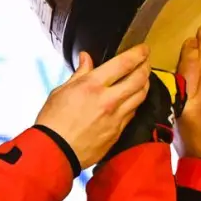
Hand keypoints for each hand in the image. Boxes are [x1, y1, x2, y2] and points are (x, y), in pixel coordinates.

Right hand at [35, 45, 152, 169]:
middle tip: (147, 60)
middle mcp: (108, 100)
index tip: (143, 49)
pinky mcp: (118, 132)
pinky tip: (133, 98)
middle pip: (139, 79)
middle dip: (147, 66)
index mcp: (92, 86)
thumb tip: (86, 58)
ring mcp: (116, 118)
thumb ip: (79, 73)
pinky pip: (133, 113)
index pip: (124, 63)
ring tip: (144, 77)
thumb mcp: (61, 91)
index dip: (138, 53)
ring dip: (145, 84)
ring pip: (141, 96)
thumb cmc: (53, 122)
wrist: (55, 152)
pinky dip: (136, 102)